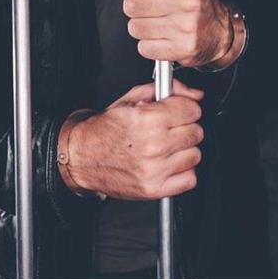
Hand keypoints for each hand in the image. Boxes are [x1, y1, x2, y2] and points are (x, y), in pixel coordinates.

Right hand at [62, 80, 203, 200]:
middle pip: (196, 132)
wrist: (81, 156)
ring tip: (165, 147)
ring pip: (195, 155)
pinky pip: (190, 179)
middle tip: (168, 129)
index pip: (192, 110)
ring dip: (183, 150)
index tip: (178, 111)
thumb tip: (194, 94)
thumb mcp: (130, 99)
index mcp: (147, 118)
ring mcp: (154, 169)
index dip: (185, 108)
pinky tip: (167, 163)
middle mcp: (152, 144)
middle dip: (184, 127)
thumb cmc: (104, 129)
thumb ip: (165, 90)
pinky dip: (182, 172)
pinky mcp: (154, 188)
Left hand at [113, 0, 232, 66]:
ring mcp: (184, 26)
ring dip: (143, 27)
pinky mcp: (181, 48)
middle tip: (154, 8)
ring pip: (135, 28)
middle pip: (130, 6)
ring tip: (160, 23)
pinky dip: (150, 45)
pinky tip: (163, 37)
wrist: (220, 30)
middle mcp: (185, 0)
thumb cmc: (194, 0)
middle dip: (138, 8)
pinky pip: (144, 48)